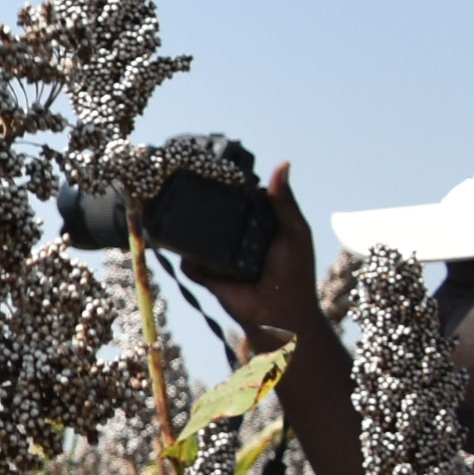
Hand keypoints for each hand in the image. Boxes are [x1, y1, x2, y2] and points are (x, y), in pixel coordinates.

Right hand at [179, 163, 327, 347]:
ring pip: (200, 239)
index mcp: (260, 228)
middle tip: (190, 189)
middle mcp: (238, 241)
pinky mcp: (207, 276)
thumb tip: (283, 163)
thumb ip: (284, 201)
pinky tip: (185, 250)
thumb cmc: (294, 272)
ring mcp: (221, 259)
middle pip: (217, 219)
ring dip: (191, 230)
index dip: (231, 190)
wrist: (279, 311)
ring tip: (178, 214)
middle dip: (206, 208)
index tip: (216, 173)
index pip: (242, 203)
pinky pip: (190, 264)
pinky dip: (186, 258)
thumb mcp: (294, 230)